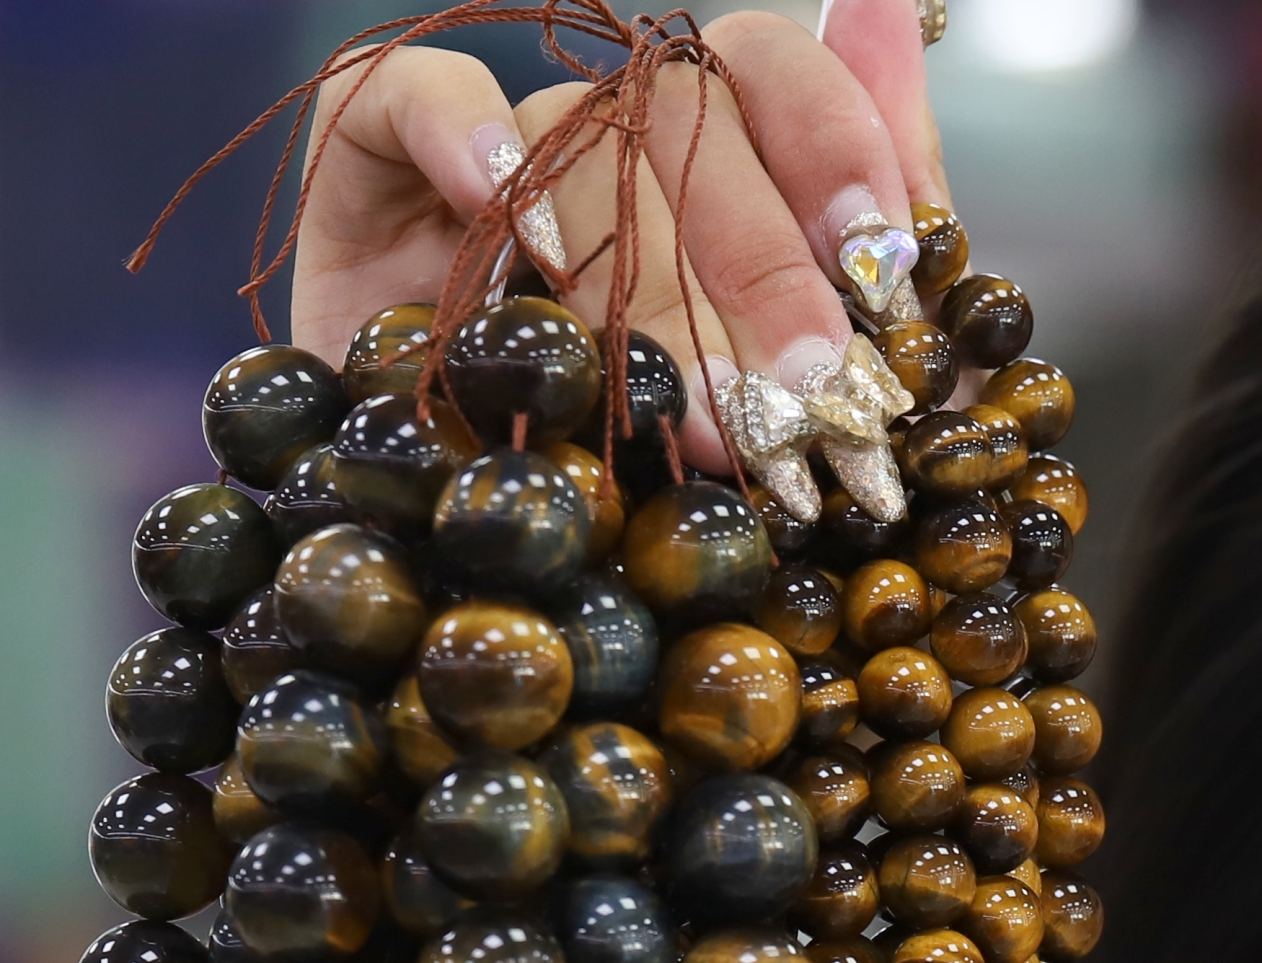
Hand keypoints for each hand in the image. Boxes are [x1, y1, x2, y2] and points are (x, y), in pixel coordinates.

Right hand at [285, 0, 951, 472]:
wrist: (518, 604)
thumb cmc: (715, 508)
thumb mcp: (850, 386)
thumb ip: (887, 205)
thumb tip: (890, 6)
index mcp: (728, 171)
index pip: (775, 76)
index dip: (835, 148)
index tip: (881, 267)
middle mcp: (614, 150)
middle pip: (685, 119)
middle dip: (761, 265)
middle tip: (805, 391)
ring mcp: (498, 166)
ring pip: (572, 148)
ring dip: (645, 285)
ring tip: (700, 407)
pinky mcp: (371, 185)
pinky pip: (398, 95)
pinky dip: (453, 133)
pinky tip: (507, 219)